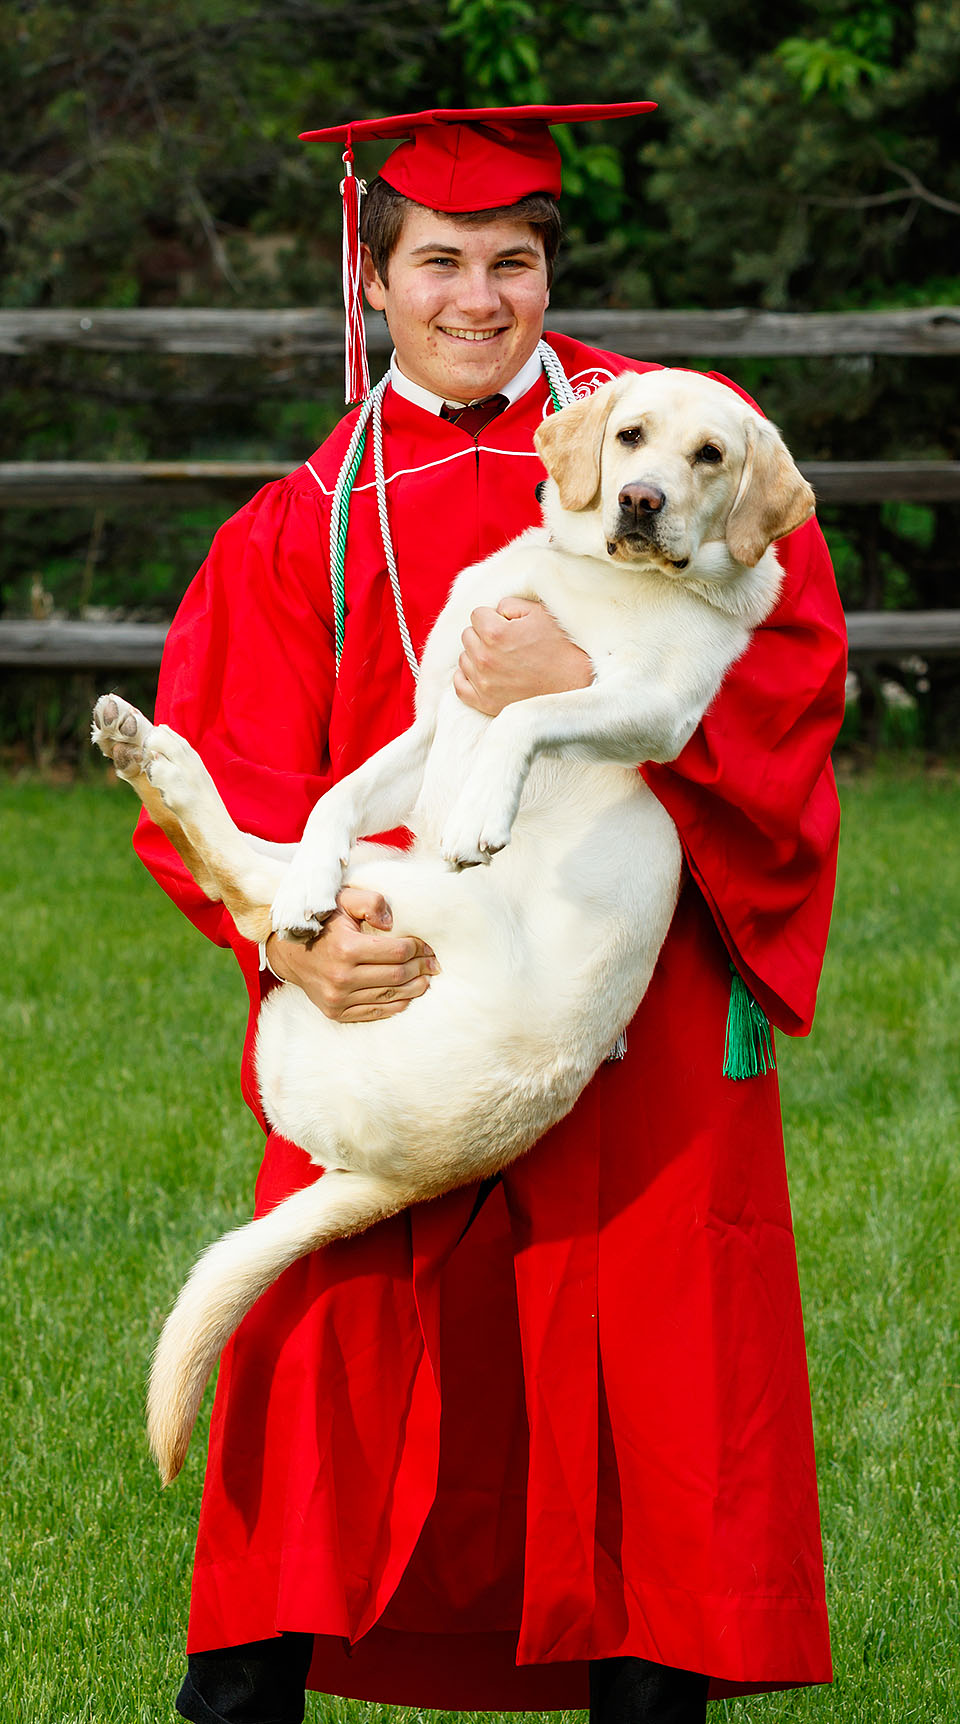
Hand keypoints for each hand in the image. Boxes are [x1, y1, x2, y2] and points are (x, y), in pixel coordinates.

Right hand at [265, 885, 437, 1022]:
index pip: (397, 952)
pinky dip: (396, 1005)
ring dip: (414, 988)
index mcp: (346, 948)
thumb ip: (371, 902)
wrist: (288, 952)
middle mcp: (341, 976)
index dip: (418, 949)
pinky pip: (375, 1012)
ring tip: (427, 980)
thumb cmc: (322, 922)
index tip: (427, 946)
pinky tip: (408, 995)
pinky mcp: (335, 1012)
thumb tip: (391, 923)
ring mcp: (337, 998)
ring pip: (389, 996)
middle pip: (397, 976)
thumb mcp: (344, 900)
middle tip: (434, 964)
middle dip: (421, 969)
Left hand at [454, 596, 592, 716]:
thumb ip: (509, 605)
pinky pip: (460, 686)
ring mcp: (483, 683)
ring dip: (478, 656)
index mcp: (495, 633)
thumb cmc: (561, 647)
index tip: (510, 626)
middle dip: (484, 635)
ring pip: (464, 659)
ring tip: (503, 660)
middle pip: (468, 636)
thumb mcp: (540, 613)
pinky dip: (468, 678)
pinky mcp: (485, 703)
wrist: (577, 685)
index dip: (494, 617)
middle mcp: (484, 659)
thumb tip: (493, 611)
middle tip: (508, 643)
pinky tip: (485, 674)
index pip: (476, 615)